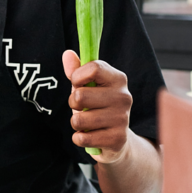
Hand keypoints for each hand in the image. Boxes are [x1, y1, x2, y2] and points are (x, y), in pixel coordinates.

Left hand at [62, 50, 133, 164]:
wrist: (115, 139)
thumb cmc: (97, 106)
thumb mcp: (88, 86)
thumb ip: (76, 70)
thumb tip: (67, 54)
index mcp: (118, 79)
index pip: (93, 68)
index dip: (77, 77)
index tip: (77, 84)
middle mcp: (124, 97)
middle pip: (80, 95)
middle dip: (72, 103)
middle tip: (82, 107)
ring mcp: (122, 119)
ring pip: (78, 120)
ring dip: (76, 123)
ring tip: (87, 122)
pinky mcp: (117, 139)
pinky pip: (82, 138)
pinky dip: (79, 138)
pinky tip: (89, 135)